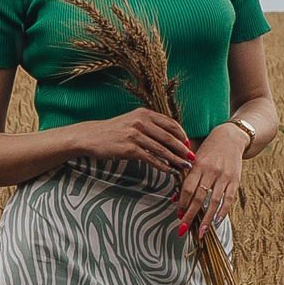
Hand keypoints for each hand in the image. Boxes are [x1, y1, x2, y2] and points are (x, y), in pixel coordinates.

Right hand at [66, 108, 196, 172]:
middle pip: (169, 137)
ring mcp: (135, 135)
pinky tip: (168, 171)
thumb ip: (149, 126)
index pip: (171, 124)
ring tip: (184, 167)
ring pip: (162, 149)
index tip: (188, 145)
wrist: (91, 136)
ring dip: (175, 160)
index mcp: (144, 113)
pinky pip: (151, 158)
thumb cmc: (113, 131)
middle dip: (183, 149)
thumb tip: (170, 137)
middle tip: (192, 158)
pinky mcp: (129, 148)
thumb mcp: (132, 121)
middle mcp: (141, 121)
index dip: (182, 135)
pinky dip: (162, 165)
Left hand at [177, 124, 247, 241]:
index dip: (182, 203)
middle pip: (199, 197)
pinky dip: (223, 211)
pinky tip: (217, 221)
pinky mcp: (235, 180)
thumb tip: (174, 199)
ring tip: (202, 232)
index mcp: (198, 165)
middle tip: (184, 229)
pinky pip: (229, 198)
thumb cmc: (208, 149)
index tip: (179, 216)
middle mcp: (211, 171)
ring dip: (207, 218)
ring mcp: (224, 176)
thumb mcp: (194, 159)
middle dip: (190, 215)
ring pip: (214, 201)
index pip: (188, 188)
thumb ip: (184, 178)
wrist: (230, 137)